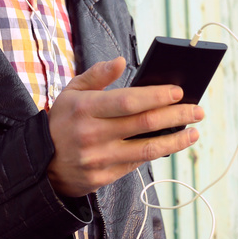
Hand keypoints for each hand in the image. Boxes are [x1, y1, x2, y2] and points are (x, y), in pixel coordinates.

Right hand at [46, 56, 203, 197]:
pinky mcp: (102, 178)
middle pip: (144, 124)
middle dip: (175, 116)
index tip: (179, 92)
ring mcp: (97, 158)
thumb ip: (97, 75)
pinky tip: (170, 145)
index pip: (129, 101)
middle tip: (197, 111)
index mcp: (84, 108)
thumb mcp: (71, 92)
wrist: (40, 162)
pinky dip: (155, 154)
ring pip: (146, 150)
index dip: (157, 96)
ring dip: (175, 141)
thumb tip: (121, 60)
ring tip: (193, 133)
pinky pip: (135, 165)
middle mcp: (92, 134)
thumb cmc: (62, 121)